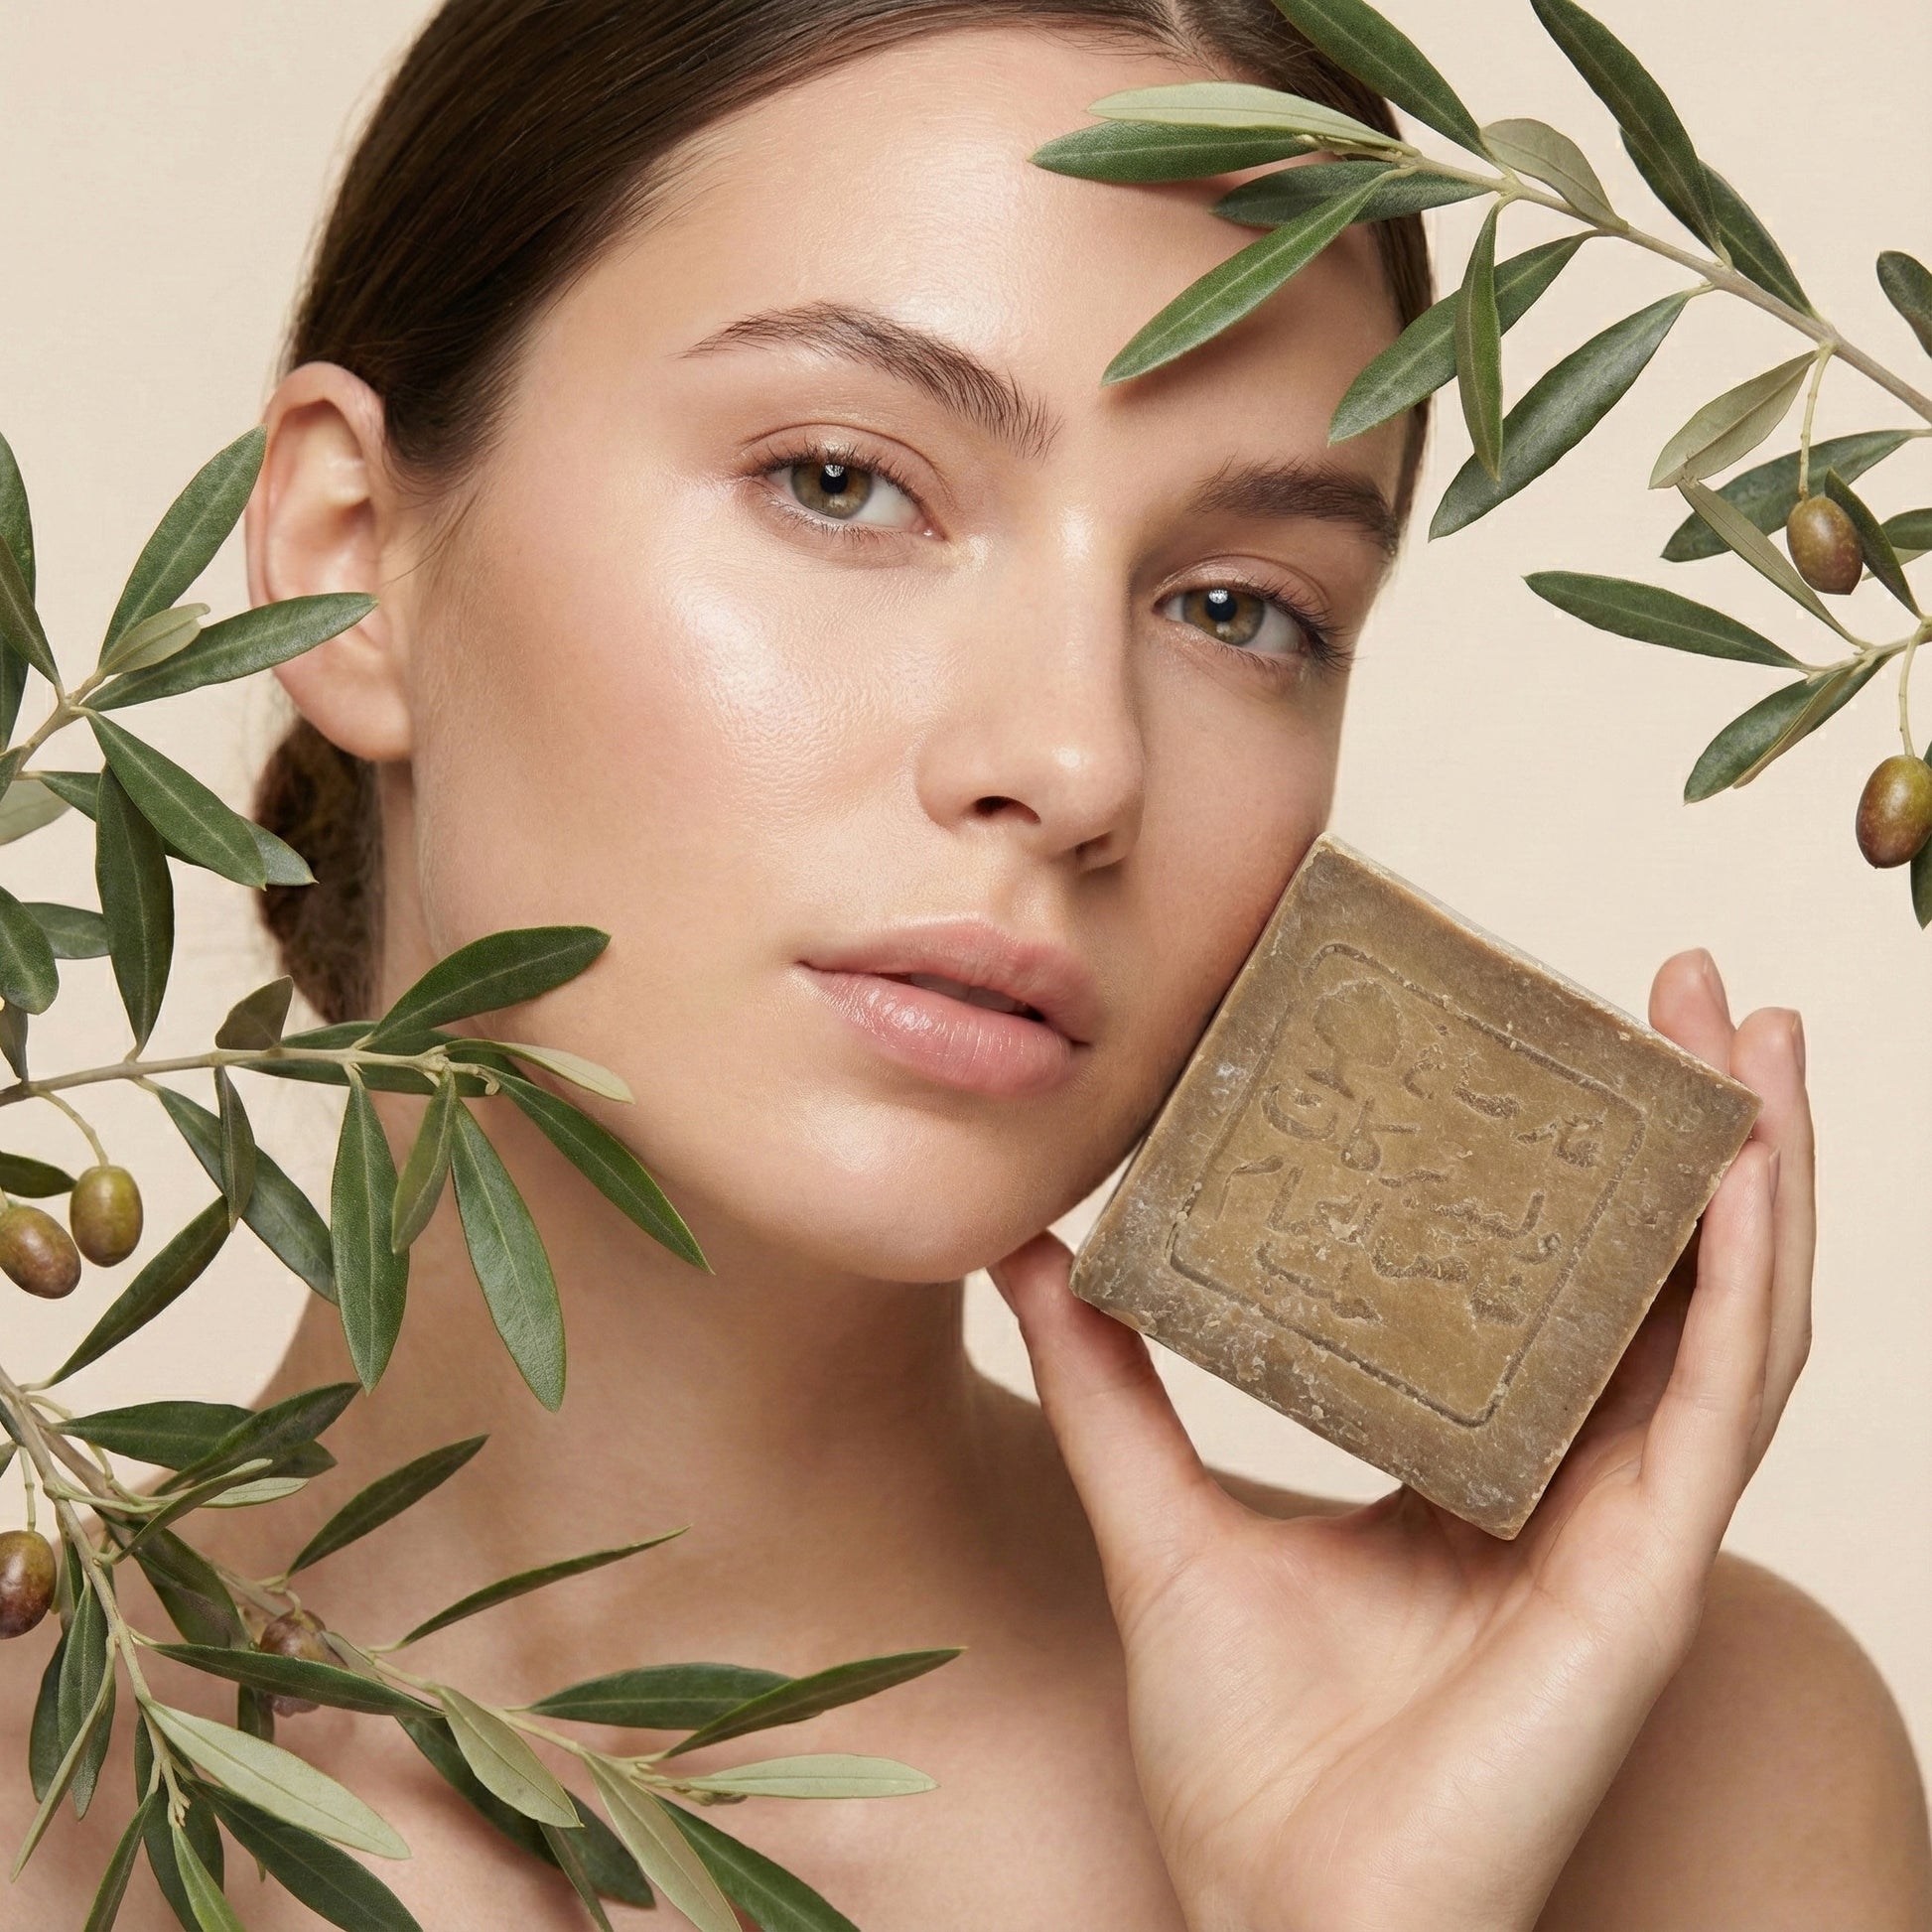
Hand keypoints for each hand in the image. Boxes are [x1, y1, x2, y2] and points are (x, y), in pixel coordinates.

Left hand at [990, 949, 1811, 1931]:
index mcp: (1470, 1460)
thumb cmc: (1238, 1750)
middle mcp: (1567, 1479)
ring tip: (1756, 1032)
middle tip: (1687, 991)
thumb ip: (1106, 1380)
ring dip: (1755, 1169)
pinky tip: (1748, 1172)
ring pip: (1725, 1314)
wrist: (1278, 1913)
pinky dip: (1747, 1278)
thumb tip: (1036, 1248)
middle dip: (1688, 1127)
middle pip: (1656, 1271)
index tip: (1547, 1035)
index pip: (1546, 1282)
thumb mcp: (1151, 1511)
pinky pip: (1722, 1401)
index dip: (1566, 1161)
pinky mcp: (1644, 1574)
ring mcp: (1623, 1526)